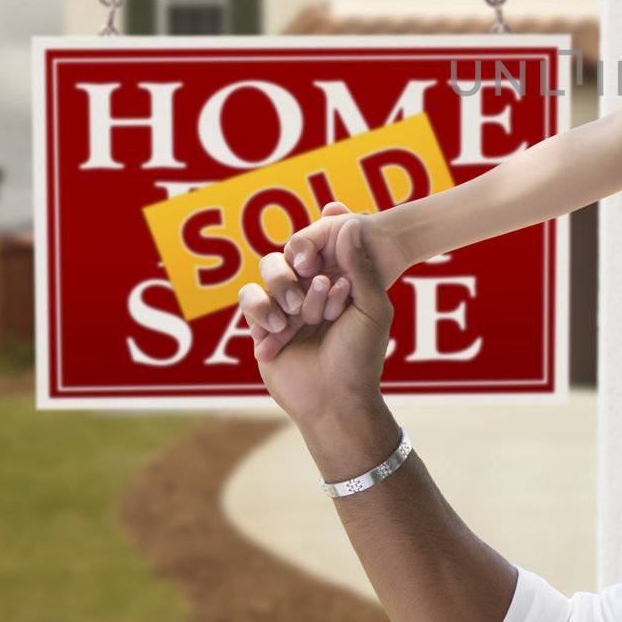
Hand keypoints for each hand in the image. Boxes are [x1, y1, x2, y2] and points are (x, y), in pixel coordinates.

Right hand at [239, 201, 395, 426]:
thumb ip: (360, 266)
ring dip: (283, 290)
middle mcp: (311, 290)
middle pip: (293, 255)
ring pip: (269, 271)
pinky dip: (263, 310)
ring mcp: (285, 306)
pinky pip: (249, 298)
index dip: (325, 256)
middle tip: (316, 299)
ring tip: (295, 319)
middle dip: (304, 276)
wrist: (334, 400)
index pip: (323, 249)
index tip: (334, 280)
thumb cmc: (360, 355)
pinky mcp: (261, 325)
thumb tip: (352, 221)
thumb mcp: (372, 308)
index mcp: (339, 282)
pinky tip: (281, 331)